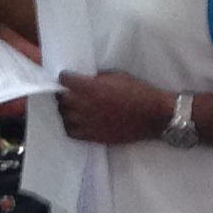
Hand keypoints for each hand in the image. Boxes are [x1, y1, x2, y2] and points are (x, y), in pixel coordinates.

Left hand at [55, 70, 177, 145]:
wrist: (151, 116)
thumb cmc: (136, 92)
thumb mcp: (115, 77)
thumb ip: (95, 79)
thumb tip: (84, 81)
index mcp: (88, 87)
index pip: (64, 79)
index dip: (66, 77)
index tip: (69, 78)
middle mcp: (83, 104)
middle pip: (61, 99)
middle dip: (64, 93)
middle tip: (71, 92)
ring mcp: (85, 122)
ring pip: (63, 115)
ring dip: (67, 109)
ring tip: (74, 107)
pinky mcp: (91, 136)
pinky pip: (70, 131)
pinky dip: (70, 125)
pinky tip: (77, 121)